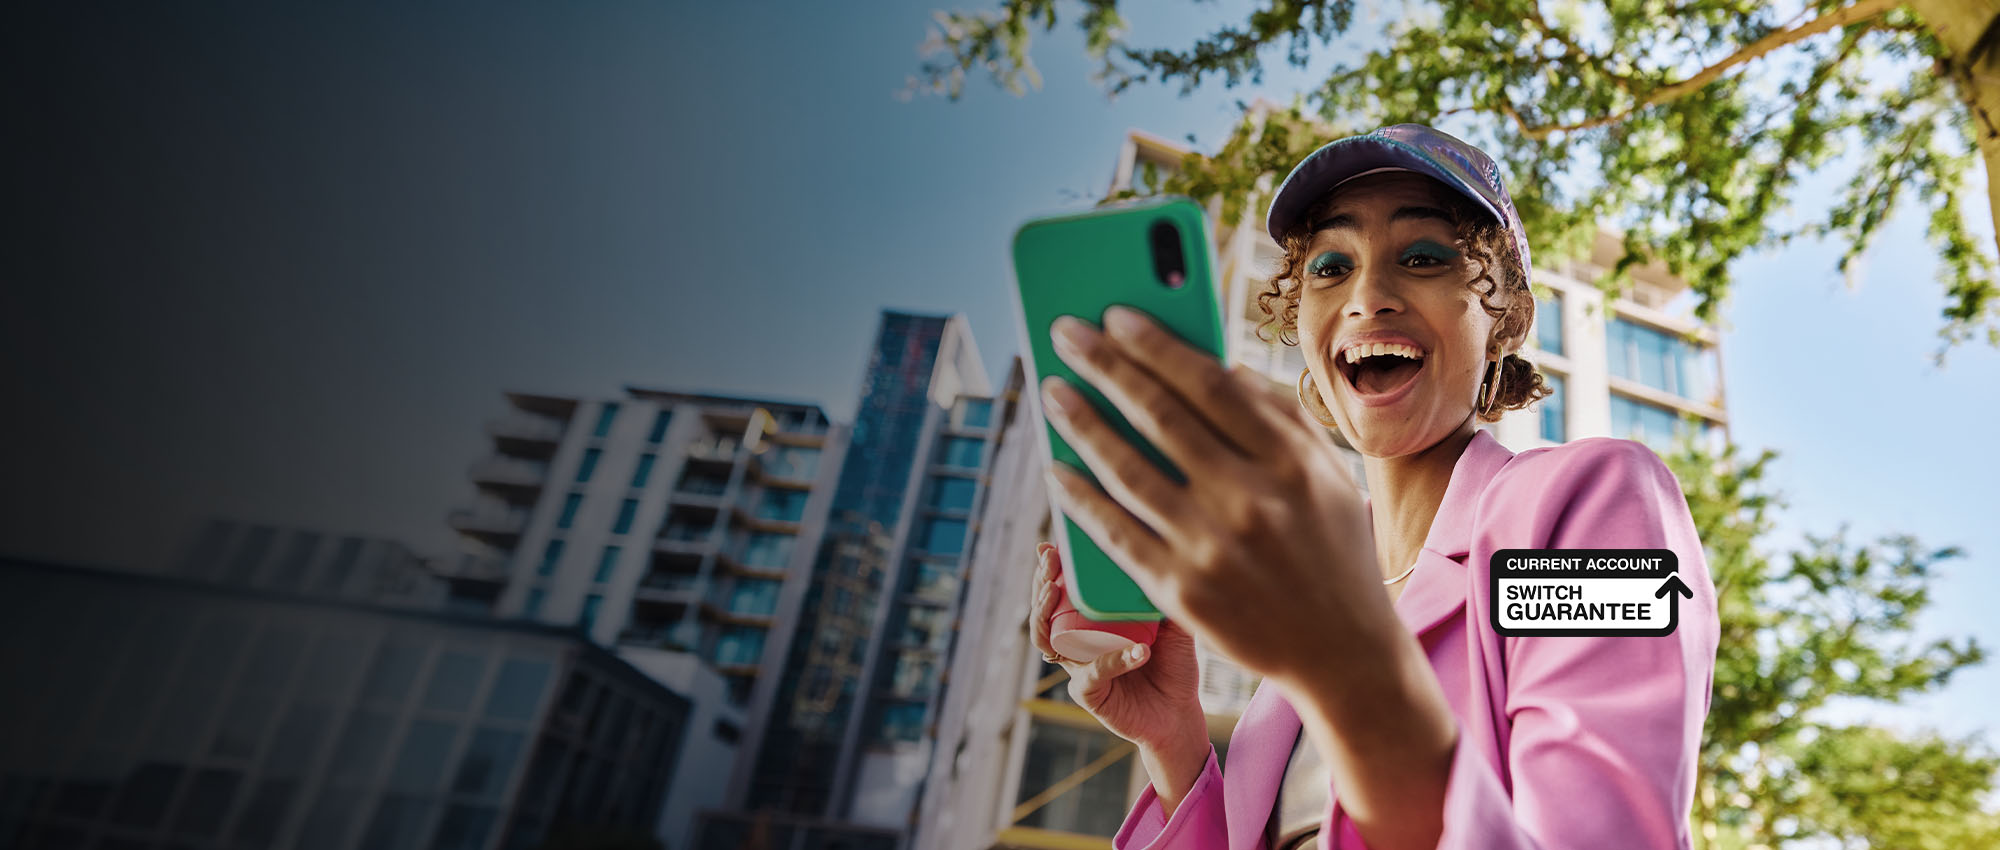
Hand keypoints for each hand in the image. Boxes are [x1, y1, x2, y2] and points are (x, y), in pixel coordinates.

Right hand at [1029, 541, 1204, 749]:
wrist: (1179, 713)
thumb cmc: (1174, 666)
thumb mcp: (1174, 623)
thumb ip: (1166, 595)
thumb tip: (1168, 556)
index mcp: (1090, 622)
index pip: (1060, 590)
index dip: (1049, 568)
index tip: (1051, 544)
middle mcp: (1077, 642)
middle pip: (1043, 609)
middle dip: (1040, 581)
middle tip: (1049, 560)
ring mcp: (1078, 667)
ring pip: (1046, 638)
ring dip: (1045, 613)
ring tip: (1055, 591)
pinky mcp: (1088, 693)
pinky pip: (1092, 672)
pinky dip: (1114, 660)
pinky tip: (1138, 652)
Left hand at [1039, 306, 1398, 689]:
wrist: (1344, 654)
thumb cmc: (1333, 551)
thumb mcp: (1328, 476)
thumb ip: (1281, 417)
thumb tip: (1221, 365)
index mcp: (1291, 461)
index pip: (1209, 384)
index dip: (1156, 345)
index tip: (1116, 315)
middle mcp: (1251, 499)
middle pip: (1160, 415)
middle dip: (1105, 366)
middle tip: (1066, 333)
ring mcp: (1212, 547)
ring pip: (1127, 469)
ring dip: (1081, 424)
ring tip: (1053, 392)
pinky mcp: (1182, 591)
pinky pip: (1117, 533)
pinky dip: (1081, 498)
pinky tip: (1058, 470)